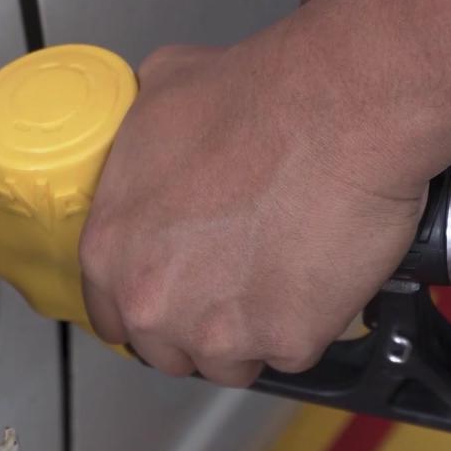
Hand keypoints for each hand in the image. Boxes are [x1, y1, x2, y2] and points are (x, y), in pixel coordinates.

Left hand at [79, 34, 427, 386]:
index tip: (173, 291)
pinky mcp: (286, 341)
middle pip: (167, 348)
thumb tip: (151, 136)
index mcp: (111, 248)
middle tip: (235, 277)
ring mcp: (219, 330)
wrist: (340, 109)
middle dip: (198, 321)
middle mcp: (154, 300)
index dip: (148, 299)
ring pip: (231, 361)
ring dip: (252, 330)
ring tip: (280, 271)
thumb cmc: (260, 97)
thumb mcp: (162, 89)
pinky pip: (294, 350)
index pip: (110, 313)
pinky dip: (309, 321)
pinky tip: (315, 271)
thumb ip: (140, 140)